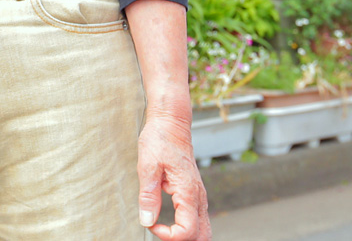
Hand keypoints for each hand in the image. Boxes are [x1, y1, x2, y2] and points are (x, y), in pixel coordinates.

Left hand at [137, 111, 209, 239]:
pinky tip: (170, 221)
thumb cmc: (160, 139)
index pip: (187, 231)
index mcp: (188, 192)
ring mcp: (199, 196)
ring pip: (203, 229)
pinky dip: (187, 227)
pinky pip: (198, 218)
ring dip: (185, 235)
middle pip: (202, 236)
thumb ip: (148, 195)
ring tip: (163, 228)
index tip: (150, 223)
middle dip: (180, 240)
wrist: (171, 123)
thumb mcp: (147, 165)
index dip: (168, 235)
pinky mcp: (195, 193)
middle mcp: (198, 197)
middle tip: (159, 231)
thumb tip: (147, 221)